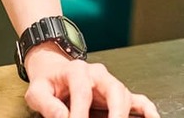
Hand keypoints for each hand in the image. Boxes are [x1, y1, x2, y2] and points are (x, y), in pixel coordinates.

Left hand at [23, 45, 158, 117]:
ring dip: (125, 116)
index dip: (80, 113)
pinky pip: (138, 100)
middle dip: (115, 114)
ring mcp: (111, 83)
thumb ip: (47, 104)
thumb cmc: (47, 81)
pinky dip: (147, 110)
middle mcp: (98, 74)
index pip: (83, 92)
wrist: (54, 70)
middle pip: (114, 91)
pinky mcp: (117, 93)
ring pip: (125, 96)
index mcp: (77, 71)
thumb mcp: (36, 91)